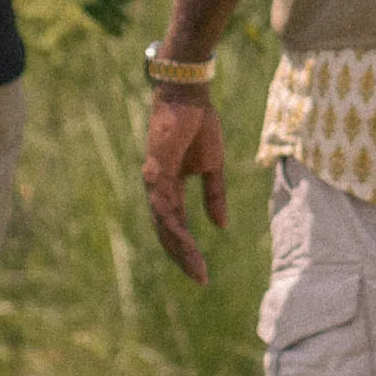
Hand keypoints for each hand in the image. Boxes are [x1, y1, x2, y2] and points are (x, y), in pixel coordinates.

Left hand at [141, 81, 228, 280]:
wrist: (189, 96)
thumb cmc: (199, 125)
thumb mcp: (213, 167)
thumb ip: (214, 196)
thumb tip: (221, 226)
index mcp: (169, 188)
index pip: (175, 227)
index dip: (188, 250)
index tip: (203, 271)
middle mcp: (157, 189)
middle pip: (167, 233)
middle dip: (183, 257)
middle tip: (200, 279)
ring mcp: (154, 182)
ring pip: (165, 225)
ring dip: (181, 249)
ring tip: (197, 268)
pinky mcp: (155, 172)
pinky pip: (164, 208)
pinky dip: (174, 227)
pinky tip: (187, 243)